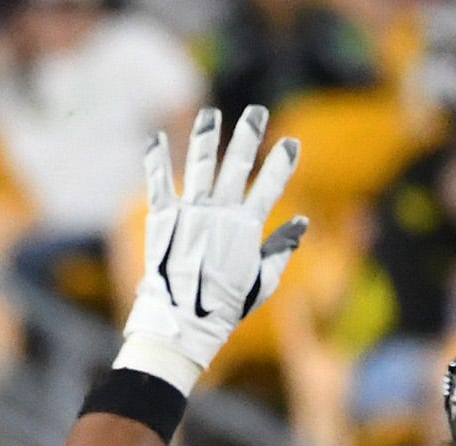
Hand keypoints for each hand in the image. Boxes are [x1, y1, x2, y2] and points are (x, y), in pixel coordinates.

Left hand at [117, 104, 306, 394]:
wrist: (182, 323)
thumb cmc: (224, 307)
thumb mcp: (262, 282)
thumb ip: (281, 250)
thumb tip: (302, 223)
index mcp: (246, 228)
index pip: (270, 186)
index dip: (282, 164)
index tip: (291, 143)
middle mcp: (219, 214)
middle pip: (236, 166)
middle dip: (248, 135)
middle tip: (256, 112)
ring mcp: (190, 215)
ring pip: (200, 166)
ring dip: (206, 137)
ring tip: (211, 114)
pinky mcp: (163, 221)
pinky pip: (159, 185)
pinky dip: (155, 161)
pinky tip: (153, 140)